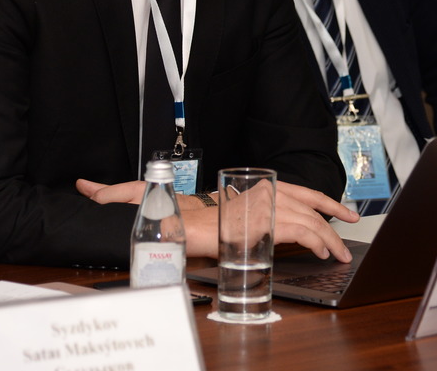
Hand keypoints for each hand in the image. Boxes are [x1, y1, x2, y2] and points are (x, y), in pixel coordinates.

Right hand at [75, 177, 359, 261]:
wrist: (163, 226)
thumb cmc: (161, 217)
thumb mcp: (155, 206)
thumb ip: (124, 193)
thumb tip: (86, 188)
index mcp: (238, 191)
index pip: (281, 187)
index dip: (308, 194)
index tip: (330, 205)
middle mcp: (254, 196)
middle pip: (302, 198)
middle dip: (329, 210)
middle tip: (350, 221)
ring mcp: (261, 210)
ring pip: (306, 217)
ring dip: (328, 233)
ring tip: (341, 249)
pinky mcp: (265, 226)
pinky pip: (300, 231)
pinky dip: (319, 239)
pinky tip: (329, 250)